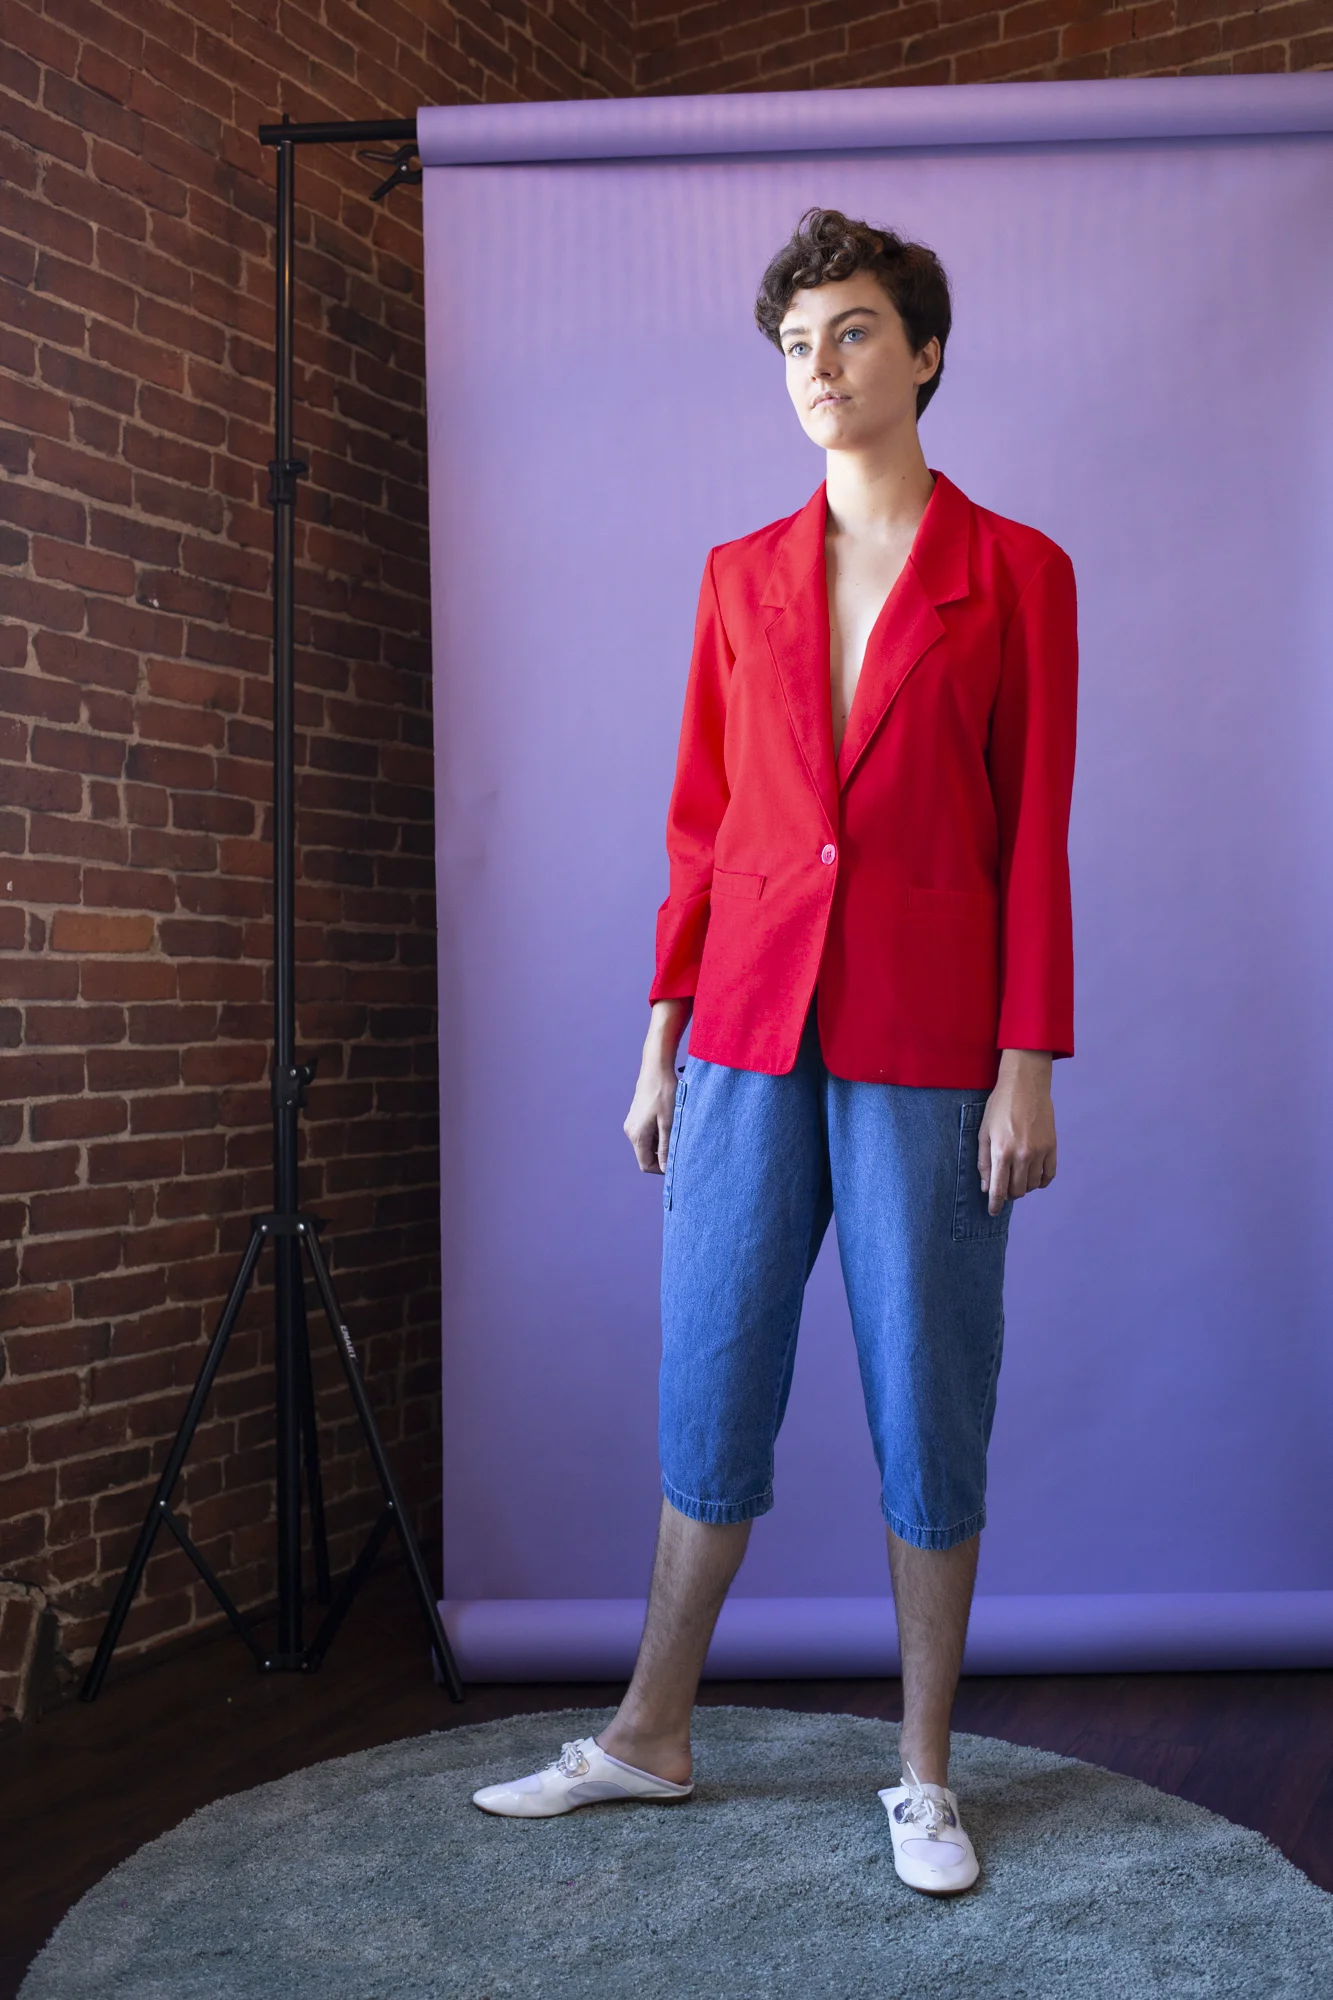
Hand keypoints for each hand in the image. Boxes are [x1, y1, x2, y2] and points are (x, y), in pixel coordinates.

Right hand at [624, 1000, 690, 1173]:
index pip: (646, 1164)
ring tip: (677, 1130)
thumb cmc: (664, 1094)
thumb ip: (667, 1147)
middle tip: (681, 1145)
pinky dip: (659, 1133)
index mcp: (637, 1135)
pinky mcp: (637, 1115)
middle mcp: (630, 1130)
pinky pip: (647, 1133)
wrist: (656, 1068)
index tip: (678, 1162)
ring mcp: (632, 1122)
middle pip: (646, 1155)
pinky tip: (671, 1121)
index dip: (662, 1168)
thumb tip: (666, 1168)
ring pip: (648, 1143)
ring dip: (663, 1143)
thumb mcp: (669, 1123)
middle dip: (663, 1155)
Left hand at [979, 1050, 1055, 1215]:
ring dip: (1024, 1187)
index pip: (998, 1189)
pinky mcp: (1052, 1147)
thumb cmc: (999, 1107)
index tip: (992, 1212)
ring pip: (1033, 1185)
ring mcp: (1039, 1152)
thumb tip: (986, 1187)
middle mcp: (1022, 1155)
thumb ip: (984, 1162)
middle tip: (1003, 1187)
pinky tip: (1034, 1177)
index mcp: (1002, 1152)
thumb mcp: (983, 1132)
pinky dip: (1041, 1181)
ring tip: (1017, 1177)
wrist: (1025, 1086)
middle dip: (1008, 1194)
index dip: (994, 1204)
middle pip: (1017, 1190)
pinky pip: (1049, 1175)